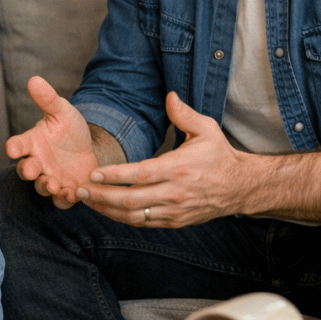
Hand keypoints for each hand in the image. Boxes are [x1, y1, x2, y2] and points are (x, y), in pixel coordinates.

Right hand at [6, 76, 98, 207]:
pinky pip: (60, 200)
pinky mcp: (65, 191)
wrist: (89, 149)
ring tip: (53, 184)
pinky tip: (73, 194)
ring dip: (45, 186)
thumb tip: (35, 79)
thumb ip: (48, 99)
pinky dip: (64, 199)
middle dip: (26, 170)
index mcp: (34, 142)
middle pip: (25, 169)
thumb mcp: (62, 112)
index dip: (14, 147)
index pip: (18, 145)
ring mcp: (50, 178)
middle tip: (31, 169)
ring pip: (41, 187)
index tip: (12, 148)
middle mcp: (38, 162)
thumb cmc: (69, 130)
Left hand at [74, 92, 245, 227]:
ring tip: (88, 201)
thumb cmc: (219, 155)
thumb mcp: (207, 129)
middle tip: (81, 190)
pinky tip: (107, 210)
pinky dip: (123, 219)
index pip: (139, 175)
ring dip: (108, 210)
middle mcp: (174, 192)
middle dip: (102, 197)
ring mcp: (174, 210)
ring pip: (134, 216)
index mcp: (178, 168)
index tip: (94, 173)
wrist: (240, 187)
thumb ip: (184, 114)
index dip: (114, 176)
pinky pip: (144, 223)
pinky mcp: (175, 221)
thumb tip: (169, 96)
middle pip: (131, 200)